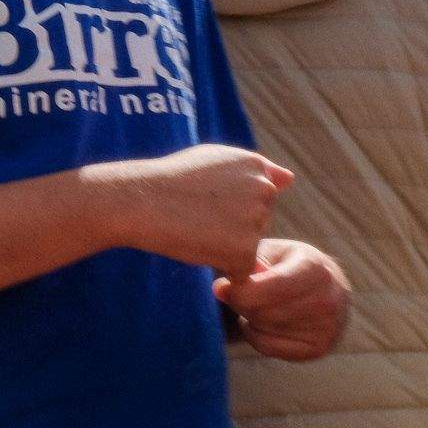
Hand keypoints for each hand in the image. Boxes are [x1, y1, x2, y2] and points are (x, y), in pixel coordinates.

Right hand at [103, 145, 290, 276]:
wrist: (138, 200)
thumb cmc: (168, 179)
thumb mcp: (212, 157)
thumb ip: (253, 168)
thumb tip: (290, 179)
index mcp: (256, 165)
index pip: (260, 197)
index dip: (229, 204)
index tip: (205, 199)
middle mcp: (263, 189)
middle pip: (257, 224)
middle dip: (232, 227)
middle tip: (196, 214)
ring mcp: (256, 220)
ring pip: (248, 247)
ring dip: (225, 246)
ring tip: (194, 227)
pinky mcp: (244, 250)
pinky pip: (241, 270)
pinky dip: (221, 266)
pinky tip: (197, 246)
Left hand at [215, 238, 348, 360]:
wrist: (328, 285)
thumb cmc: (290, 263)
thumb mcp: (270, 252)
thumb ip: (244, 266)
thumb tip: (219, 289)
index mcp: (316, 269)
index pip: (270, 289)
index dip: (241, 291)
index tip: (229, 285)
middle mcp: (328, 300)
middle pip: (264, 312)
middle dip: (242, 303)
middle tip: (237, 294)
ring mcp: (327, 328)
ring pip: (264, 330)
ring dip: (249, 318)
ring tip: (256, 303)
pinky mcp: (318, 348)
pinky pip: (269, 348)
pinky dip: (255, 336)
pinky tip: (260, 321)